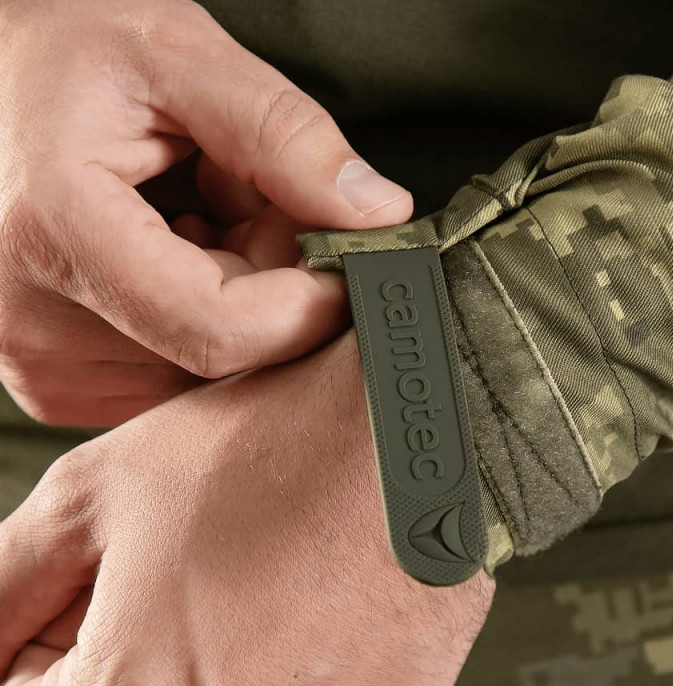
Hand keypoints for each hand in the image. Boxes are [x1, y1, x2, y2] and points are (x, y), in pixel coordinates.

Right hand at [0, 0, 411, 426]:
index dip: (308, 303)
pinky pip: (177, 372)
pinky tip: (182, 251)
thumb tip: (377, 215)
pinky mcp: (60, 381)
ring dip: (242, 297)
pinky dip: (207, 317)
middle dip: (276, 284)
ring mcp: (42, 361)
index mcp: (58, 231)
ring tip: (207, 213)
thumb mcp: (176, 57)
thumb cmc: (58, 57)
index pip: (223, 329)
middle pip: (225, 352)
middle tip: (260, 201)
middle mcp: (34, 322)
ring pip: (209, 369)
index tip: (343, 255)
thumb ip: (285, 135)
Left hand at [0, 332, 493, 685]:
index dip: (28, 676)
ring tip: (257, 580)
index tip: (69, 621)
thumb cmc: (268, 442)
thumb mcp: (96, 491)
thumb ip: (1, 589)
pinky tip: (316, 606)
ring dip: (216, 682)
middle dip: (127, 673)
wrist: (418, 431)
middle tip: (176, 575)